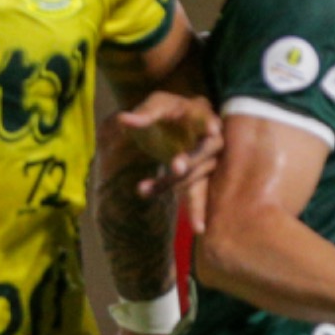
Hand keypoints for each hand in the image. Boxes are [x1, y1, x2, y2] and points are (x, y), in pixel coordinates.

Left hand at [113, 92, 222, 229]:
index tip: (212, 130)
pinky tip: (198, 228)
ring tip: (143, 190)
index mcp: (199, 113)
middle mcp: (211, 137)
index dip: (209, 123)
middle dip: (192, 160)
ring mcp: (210, 160)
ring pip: (197, 175)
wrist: (171, 127)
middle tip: (176, 167)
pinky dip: (197, 210)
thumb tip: (122, 120)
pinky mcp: (202, 179)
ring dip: (172, 183)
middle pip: (206, 150)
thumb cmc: (166, 111)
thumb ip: (142, 114)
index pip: (205, 117)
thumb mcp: (153, 105)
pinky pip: (199, 194)